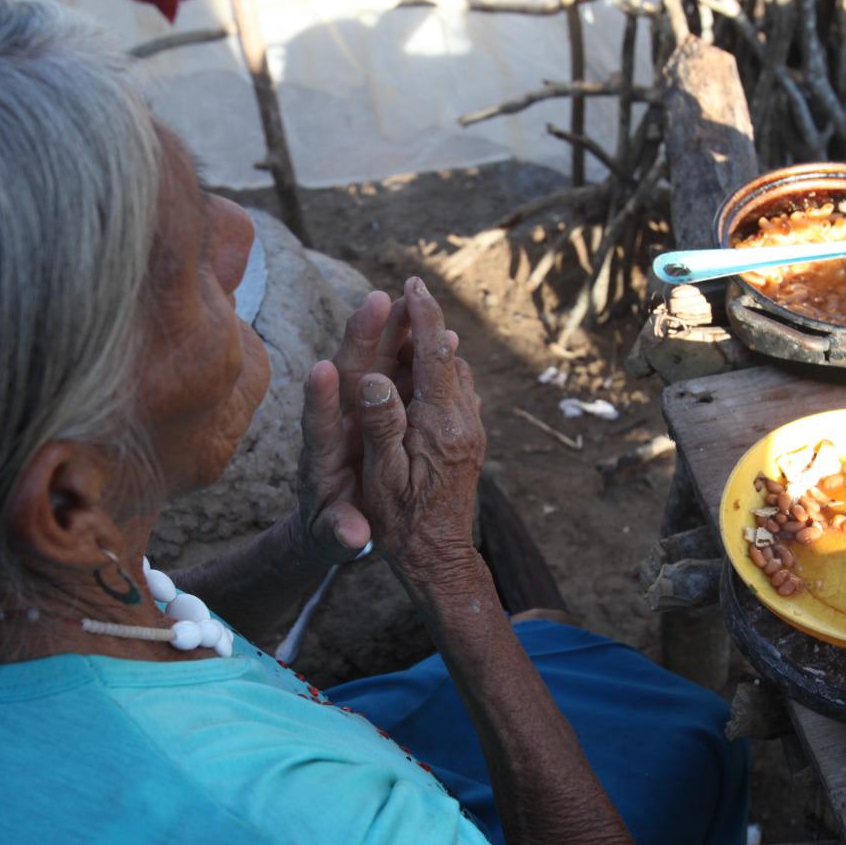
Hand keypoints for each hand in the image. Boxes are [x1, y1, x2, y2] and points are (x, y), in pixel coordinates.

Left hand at [293, 289, 412, 564]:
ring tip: (412, 300)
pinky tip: (440, 331)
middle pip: (346, 375)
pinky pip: (400, 372)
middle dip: (360, 339)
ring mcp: (359, 410)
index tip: (321, 370)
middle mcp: (337, 423)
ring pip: (375, 364)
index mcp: (321, 458)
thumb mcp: (334, 536)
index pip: (316, 425)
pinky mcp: (381, 406)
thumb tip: (350, 537)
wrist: (339, 516)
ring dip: (392, 332)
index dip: (318, 400)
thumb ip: (340, 533)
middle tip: (377, 301)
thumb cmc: (332, 529)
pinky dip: (416, 351)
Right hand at [355, 277, 485, 581]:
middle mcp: (464, 423)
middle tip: (410, 295)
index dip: (424, 316)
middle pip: (450, 358)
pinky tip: (429, 373)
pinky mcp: (471, 444)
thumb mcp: (381, 477)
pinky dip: (443, 372)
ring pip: (459, 375)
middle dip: (430, 324)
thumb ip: (381, 425)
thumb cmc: (401, 524)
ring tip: (416, 326)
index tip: (413, 284)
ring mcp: (471, 433)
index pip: (435, 355)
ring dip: (437, 347)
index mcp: (440, 425)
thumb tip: (374, 376)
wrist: (439, 561)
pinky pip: (461, 395)